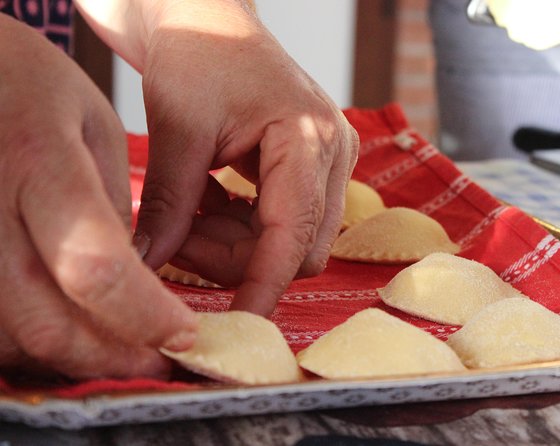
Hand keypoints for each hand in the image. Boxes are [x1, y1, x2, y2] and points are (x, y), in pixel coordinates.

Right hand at [0, 15, 195, 378]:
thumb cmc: (32, 87)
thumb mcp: (94, 128)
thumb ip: (111, 208)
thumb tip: (135, 285)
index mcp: (39, 163)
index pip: (96, 267)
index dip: (145, 316)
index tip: (184, 333)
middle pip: (48, 323)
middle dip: (115, 356)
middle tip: (159, 360)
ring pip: (11, 339)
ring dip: (74, 359)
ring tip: (120, 350)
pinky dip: (32, 344)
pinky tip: (67, 333)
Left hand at [134, 1, 358, 315]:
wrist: (210, 21)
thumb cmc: (198, 56)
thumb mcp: (178, 131)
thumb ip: (171, 204)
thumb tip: (150, 267)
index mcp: (309, 138)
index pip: (293, 235)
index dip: (264, 286)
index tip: (239, 327)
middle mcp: (333, 153)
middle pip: (298, 248)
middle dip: (237, 259)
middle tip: (179, 237)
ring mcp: (329, 161)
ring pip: (292, 241)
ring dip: (236, 243)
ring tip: (189, 213)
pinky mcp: (315, 167)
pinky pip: (286, 221)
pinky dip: (244, 227)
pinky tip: (212, 202)